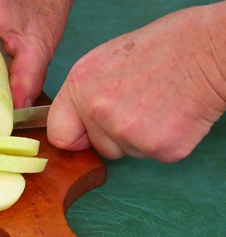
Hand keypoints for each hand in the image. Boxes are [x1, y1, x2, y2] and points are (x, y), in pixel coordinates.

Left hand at [48, 4, 225, 161]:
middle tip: (141, 105)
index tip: (87, 133)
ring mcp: (127, 132)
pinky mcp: (159, 147)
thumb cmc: (164, 49)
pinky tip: (176, 114)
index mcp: (79, 85)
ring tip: (160, 104)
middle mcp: (97, 110)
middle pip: (99, 147)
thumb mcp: (106, 61)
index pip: (59, 134)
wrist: (210, 50)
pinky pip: (155, 155)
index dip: (75, 137)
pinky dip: (167, 140)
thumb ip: (86, 94)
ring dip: (142, 137)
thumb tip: (77, 121)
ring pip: (127, 152)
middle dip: (116, 136)